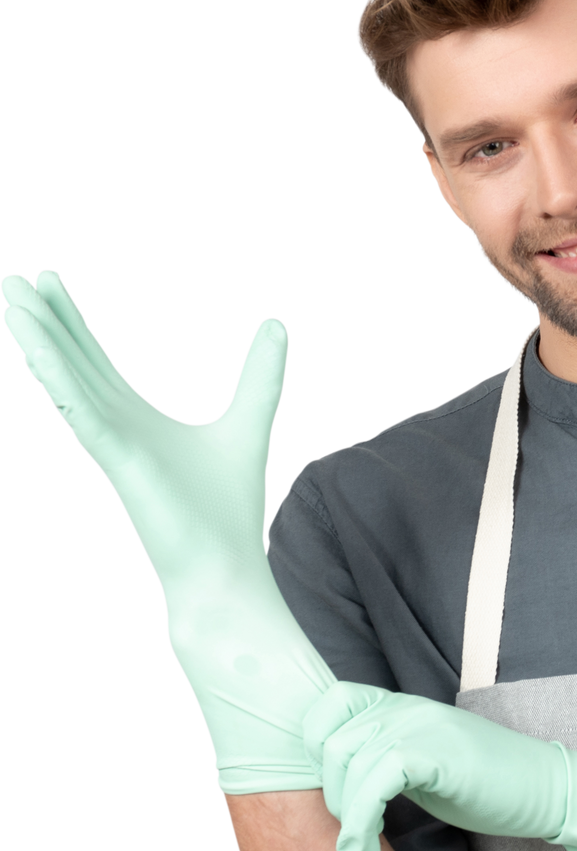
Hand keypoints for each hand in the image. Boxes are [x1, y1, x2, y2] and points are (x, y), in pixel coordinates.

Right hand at [4, 270, 277, 598]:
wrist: (223, 570)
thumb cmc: (226, 512)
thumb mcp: (247, 424)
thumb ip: (259, 376)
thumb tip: (275, 324)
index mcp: (135, 421)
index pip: (96, 363)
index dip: (73, 323)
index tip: (51, 282)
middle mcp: (115, 430)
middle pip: (72, 365)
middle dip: (44, 322)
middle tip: (14, 279)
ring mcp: (111, 444)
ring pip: (65, 383)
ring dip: (37, 342)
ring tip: (10, 301)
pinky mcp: (117, 459)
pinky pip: (78, 412)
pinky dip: (55, 378)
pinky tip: (33, 345)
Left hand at [303, 682, 568, 850]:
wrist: (546, 790)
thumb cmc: (487, 785)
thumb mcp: (425, 764)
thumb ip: (386, 760)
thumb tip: (339, 783)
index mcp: (401, 707)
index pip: (330, 704)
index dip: (315, 747)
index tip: (332, 792)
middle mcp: (406, 709)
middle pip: (332, 743)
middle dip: (330, 797)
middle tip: (350, 835)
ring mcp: (422, 728)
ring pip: (350, 764)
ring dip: (345, 820)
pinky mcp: (436, 754)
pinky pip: (376, 782)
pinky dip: (361, 821)